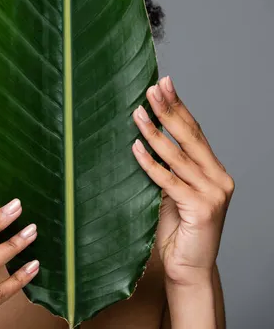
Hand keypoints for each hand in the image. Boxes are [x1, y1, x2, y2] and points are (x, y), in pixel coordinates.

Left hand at [131, 76, 234, 285]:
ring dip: (155, 132)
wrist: (187, 269)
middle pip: (190, 137)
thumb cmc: (175, 231)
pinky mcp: (201, 210)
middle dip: (169, 110)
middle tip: (153, 87)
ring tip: (137, 112)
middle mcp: (218, 179)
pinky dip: (151, 164)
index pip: (195, 132)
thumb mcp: (171, 193)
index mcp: (213, 171)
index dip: (178, 107)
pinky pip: (169, 181)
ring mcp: (212, 194)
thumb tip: (143, 137)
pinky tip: (135, 147)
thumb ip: (167, 168)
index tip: (164, 84)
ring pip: (178, 156)